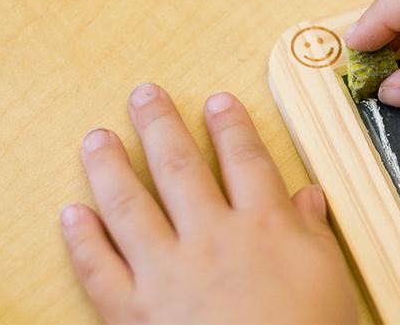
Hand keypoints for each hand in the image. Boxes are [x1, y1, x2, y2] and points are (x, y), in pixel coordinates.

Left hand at [61, 84, 356, 323]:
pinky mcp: (135, 312)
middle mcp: (211, 239)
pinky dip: (82, 241)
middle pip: (180, 169)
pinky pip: (100, 269)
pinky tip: (71, 215)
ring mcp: (168, 274)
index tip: (217, 102)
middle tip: (143, 96)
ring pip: (130, 206)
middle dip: (160, 126)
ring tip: (96, 138)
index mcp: (263, 227)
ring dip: (110, 168)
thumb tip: (310, 196)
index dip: (230, 127)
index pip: (245, 161)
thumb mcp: (329, 279)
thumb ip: (314, 233)